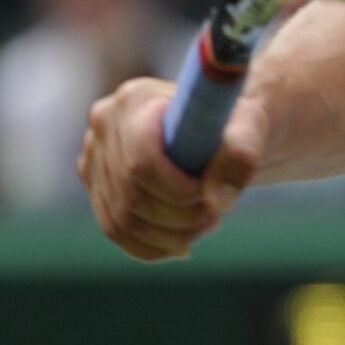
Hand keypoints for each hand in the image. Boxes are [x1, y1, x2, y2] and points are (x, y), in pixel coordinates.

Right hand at [78, 77, 267, 260]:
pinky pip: (116, 230)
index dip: (177, 191)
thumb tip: (218, 201)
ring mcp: (94, 156)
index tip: (211, 198)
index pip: (142, 162)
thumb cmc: (236, 121)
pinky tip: (184, 244)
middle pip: (131, 195)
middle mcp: (105, 125)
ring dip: (169, 236)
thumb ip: (241, 155)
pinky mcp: (97, 184)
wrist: (221, 125)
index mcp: (137, 98)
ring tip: (208, 224)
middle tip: (215, 215)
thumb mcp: (251, 127)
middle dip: (179, 217)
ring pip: (121, 220)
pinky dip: (151, 246)